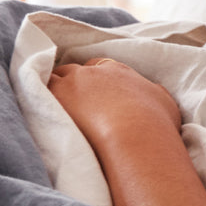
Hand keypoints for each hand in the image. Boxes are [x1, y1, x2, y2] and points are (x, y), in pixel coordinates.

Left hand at [48, 58, 182, 148]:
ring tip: (54, 104)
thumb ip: (154, 94)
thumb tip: (151, 94)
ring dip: (55, 88)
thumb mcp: (166, 104)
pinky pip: (39, 89)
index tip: (96, 93)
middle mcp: (95, 72)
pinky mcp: (56, 95)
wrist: (134, 137)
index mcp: (121, 71)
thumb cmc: (156, 124)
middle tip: (75, 100)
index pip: (101, 68)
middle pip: (76, 70)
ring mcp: (73, 82)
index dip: (97, 80)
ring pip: (56, 77)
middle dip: (75, 82)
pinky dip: (39, 96)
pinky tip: (41, 108)